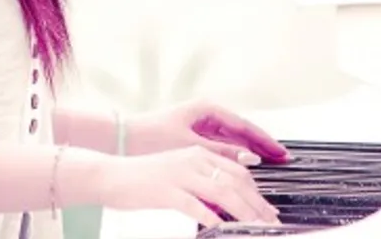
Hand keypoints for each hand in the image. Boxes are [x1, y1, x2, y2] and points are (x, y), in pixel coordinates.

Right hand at [96, 145, 280, 227]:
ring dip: (242, 211)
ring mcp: (178, 174)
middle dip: (256, 203)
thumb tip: (225, 203)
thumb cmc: (143, 179)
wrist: (110, 175)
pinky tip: (219, 227)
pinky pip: (195, 205)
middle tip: (269, 221)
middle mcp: (191, 159)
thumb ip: (201, 183)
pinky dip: (211, 217)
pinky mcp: (165, 190)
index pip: (236, 170)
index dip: (256, 191)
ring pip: (221, 191)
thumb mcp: (177, 173)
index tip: (266, 209)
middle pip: (234, 180)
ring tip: (254, 226)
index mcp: (196, 154)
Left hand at [126, 99, 289, 165]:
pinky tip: (246, 168)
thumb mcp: (190, 145)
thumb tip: (250, 158)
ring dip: (251, 152)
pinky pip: (222, 147)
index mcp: (207, 109)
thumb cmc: (151, 137)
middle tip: (284, 160)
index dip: (265, 140)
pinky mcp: (195, 138)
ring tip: (271, 166)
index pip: (245, 125)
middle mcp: (207, 115)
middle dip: (263, 146)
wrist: (124, 139)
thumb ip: (221, 151)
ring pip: (234, 140)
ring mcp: (202, 126)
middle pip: (243, 132)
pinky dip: (235, 156)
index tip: (282, 152)